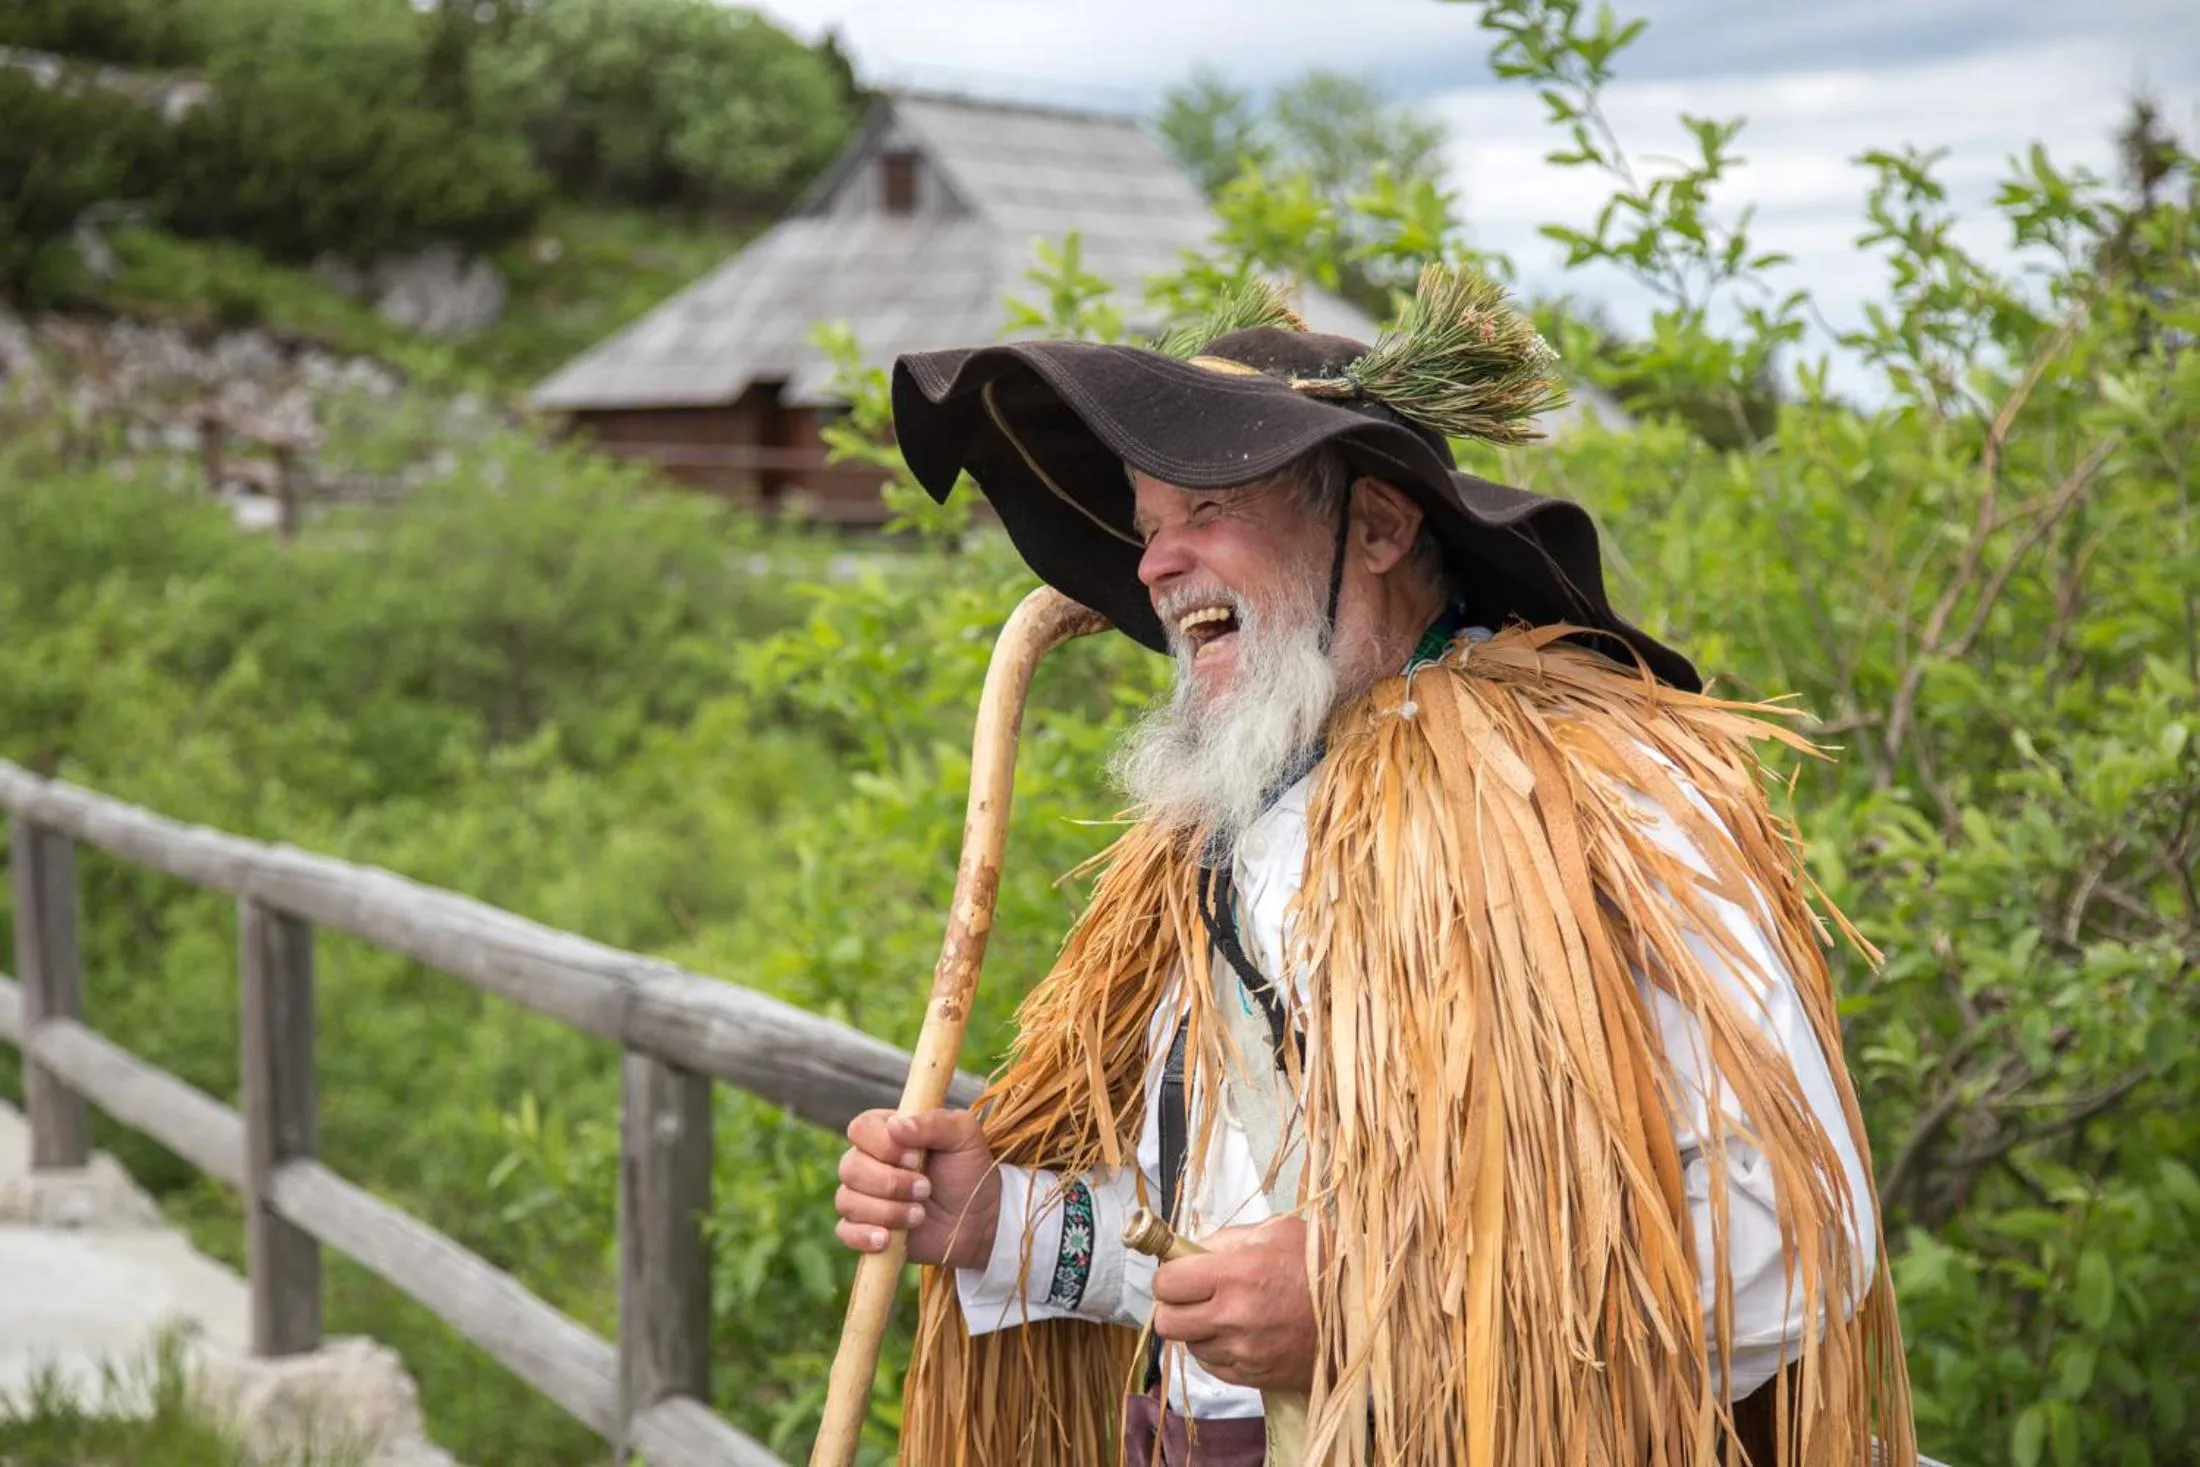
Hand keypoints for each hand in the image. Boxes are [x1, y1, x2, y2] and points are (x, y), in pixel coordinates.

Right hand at [834, 1107, 1001, 1269]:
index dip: (882, 1146)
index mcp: (886, 1131)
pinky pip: (845, 1231)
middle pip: (851, 1167)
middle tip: (926, 1189)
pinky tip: (887, 1240)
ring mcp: (862, 1195)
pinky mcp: (863, 1228)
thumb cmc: (968, 1171)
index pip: (860, 1129)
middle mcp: (867, 1161)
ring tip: (920, 1215)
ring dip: (888, 1211)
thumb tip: (896, 1125)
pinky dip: (864, 1236)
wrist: (978, 1220)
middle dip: (891, 1183)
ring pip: (848, 1200)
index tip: (913, 1158)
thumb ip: (934, 1123)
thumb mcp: (964, 1136)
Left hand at [1150, 1215, 1315, 1391]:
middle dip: (1174, 1307)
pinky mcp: (1256, 1377)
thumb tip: (1189, 1250)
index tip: (1180, 1271)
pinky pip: (1215, 1367)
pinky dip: (1219, 1351)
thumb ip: (1227, 1238)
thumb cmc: (1325, 1263)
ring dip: (1199, 1330)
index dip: (1169, 1276)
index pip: (1166, 1284)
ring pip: (1190, 1346)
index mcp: (1236, 1275)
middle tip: (1193, 1295)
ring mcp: (1245, 1352)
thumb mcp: (1277, 1230)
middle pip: (1167, 1323)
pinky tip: (1241, 1333)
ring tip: (1227, 1312)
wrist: (1366, 1310)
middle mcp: (1234, 1318)